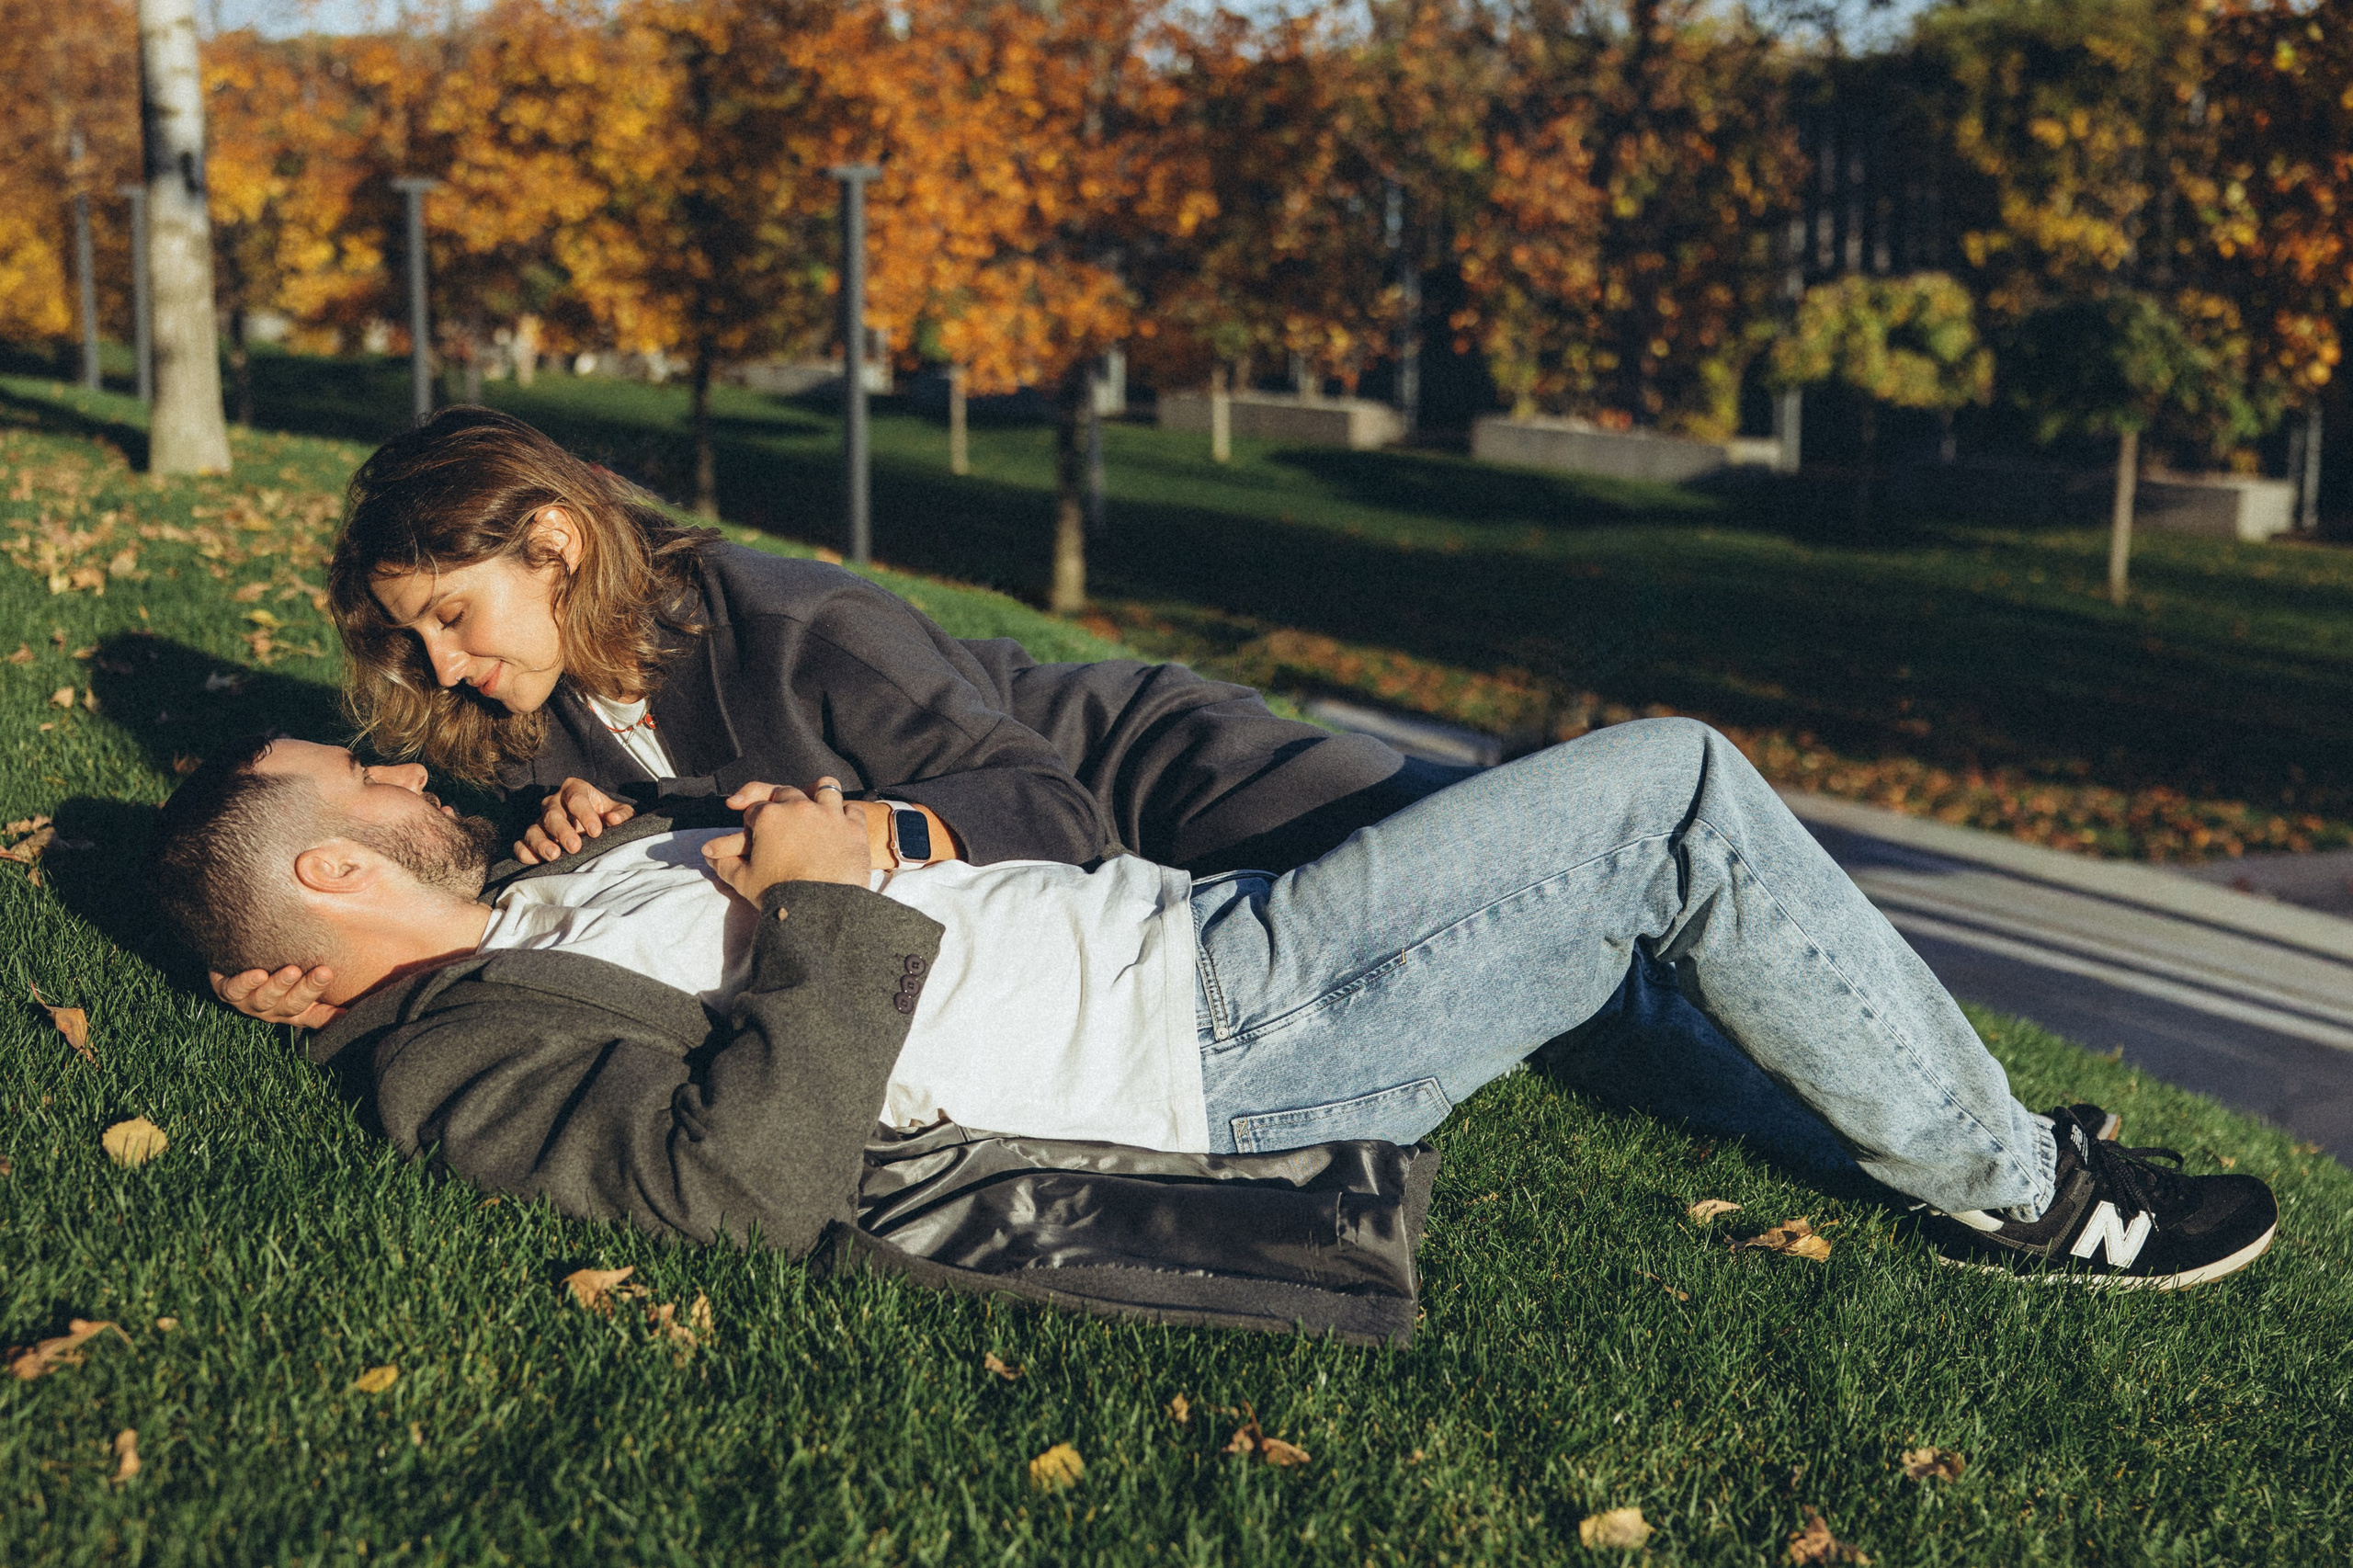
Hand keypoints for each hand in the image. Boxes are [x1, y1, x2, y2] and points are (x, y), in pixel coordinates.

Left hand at [211, 965, 347, 1029]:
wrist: (234, 952)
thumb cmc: (277, 960)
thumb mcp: (305, 970)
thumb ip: (329, 973)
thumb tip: (366, 966)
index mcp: (294, 1009)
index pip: (316, 1013)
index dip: (331, 1013)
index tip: (348, 1007)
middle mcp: (272, 1009)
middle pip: (291, 1006)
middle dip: (308, 989)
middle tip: (324, 972)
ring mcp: (249, 1001)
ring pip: (264, 1001)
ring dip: (279, 986)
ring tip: (291, 970)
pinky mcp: (226, 990)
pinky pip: (234, 990)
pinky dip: (246, 982)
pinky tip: (257, 972)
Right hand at [514, 777, 634, 864]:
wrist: (594, 827)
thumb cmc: (606, 816)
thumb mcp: (620, 812)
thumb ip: (622, 814)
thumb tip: (614, 820)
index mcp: (575, 790)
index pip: (576, 798)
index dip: (585, 814)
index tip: (596, 832)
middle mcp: (554, 803)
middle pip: (552, 814)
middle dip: (563, 830)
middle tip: (575, 847)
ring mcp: (540, 820)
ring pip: (533, 829)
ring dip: (541, 843)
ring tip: (554, 856)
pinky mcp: (532, 838)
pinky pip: (521, 844)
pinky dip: (524, 852)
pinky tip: (535, 861)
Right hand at [703, 777, 871, 903]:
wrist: (821, 908)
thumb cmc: (779, 894)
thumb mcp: (744, 881)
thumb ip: (725, 864)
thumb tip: (710, 856)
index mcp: (769, 816)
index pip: (755, 807)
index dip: (751, 818)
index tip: (751, 829)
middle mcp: (799, 806)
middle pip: (785, 792)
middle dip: (777, 800)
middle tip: (776, 814)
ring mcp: (829, 813)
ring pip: (825, 788)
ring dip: (816, 794)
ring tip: (813, 805)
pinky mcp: (854, 827)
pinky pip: (852, 808)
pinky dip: (846, 813)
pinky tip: (840, 822)